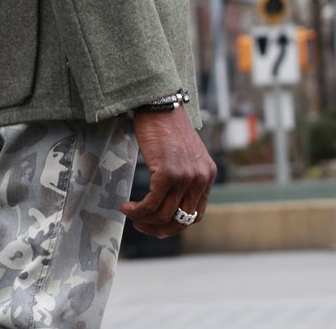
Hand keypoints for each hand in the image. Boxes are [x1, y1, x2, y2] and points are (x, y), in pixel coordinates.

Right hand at [122, 108, 216, 236]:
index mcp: (207, 175)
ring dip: (143, 220)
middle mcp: (200, 177)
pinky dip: (136, 211)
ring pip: (163, 215)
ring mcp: (185, 176)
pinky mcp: (167, 173)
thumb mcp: (186, 157)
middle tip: (141, 225)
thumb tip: (169, 208)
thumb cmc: (168, 131)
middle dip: (158, 228)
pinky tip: (127, 206)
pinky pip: (150, 205)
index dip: (175, 225)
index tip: (158, 226)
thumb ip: (185, 179)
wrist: (161, 106)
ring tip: (132, 214)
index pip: (196, 215)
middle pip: (180, 220)